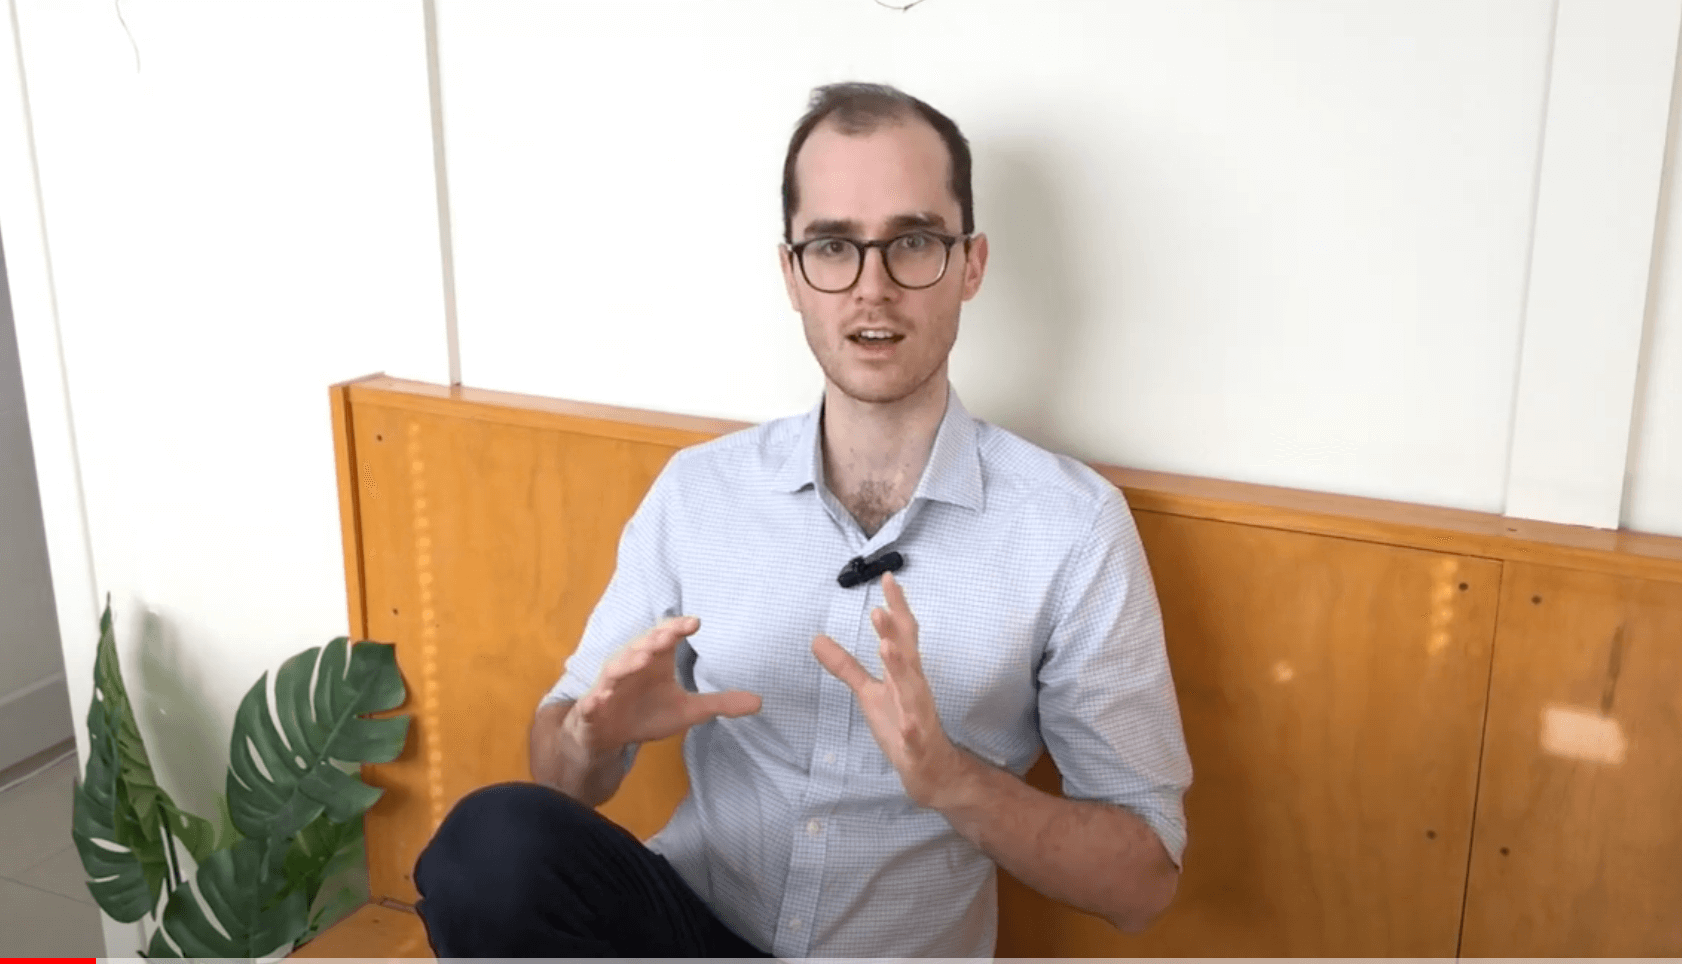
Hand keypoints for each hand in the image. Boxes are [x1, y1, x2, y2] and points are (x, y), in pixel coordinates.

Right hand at [567, 616, 761, 754]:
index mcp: (655, 661)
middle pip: (642, 646)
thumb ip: (720, 704)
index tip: (696, 623)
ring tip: (643, 658)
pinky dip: (597, 697)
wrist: (610, 736)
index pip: (666, 637)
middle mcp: (632, 666)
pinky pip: (594, 700)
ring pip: (617, 668)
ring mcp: (611, 685)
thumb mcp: (688, 711)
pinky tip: (603, 696)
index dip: (678, 628)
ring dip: (629, 662)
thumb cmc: (648, 714)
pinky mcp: (593, 706)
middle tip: (669, 634)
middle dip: (655, 639)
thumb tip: (760, 703)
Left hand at [812, 571, 967, 807]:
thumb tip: (816, 638)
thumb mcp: (868, 692)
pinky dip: (911, 729)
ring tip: (887, 648)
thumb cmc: (901, 722)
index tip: (888, 577)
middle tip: (878, 609)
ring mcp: (917, 715)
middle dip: (893, 632)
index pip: (902, 633)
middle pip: (906, 654)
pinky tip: (906, 724)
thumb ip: (845, 665)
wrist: (930, 768)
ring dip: (901, 668)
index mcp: (904, 672)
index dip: (896, 606)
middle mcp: (914, 687)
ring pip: (912, 689)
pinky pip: (914, 735)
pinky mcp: (916, 743)